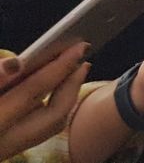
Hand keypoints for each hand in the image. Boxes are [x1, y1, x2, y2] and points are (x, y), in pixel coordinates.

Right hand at [0, 42, 90, 158]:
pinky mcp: (5, 150)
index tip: (78, 47)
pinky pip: (36, 130)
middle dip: (71, 85)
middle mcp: (1, 144)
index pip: (31, 92)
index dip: (58, 68)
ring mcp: (4, 150)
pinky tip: (50, 88)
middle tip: (82, 57)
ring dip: (64, 96)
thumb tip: (16, 64)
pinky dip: (49, 107)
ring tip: (72, 69)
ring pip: (48, 126)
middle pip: (52, 117)